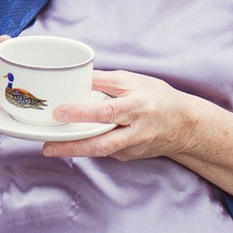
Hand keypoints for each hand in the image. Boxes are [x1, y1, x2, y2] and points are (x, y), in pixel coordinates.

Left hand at [41, 69, 205, 161]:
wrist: (185, 125)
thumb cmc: (157, 97)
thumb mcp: (133, 81)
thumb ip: (104, 80)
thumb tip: (75, 76)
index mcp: (137, 106)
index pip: (107, 111)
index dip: (82, 113)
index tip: (59, 112)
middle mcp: (136, 130)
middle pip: (102, 143)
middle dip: (73, 146)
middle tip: (47, 146)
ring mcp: (133, 147)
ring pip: (102, 152)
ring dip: (75, 151)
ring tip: (50, 148)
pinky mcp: (129, 156)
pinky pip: (106, 151)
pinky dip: (89, 147)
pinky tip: (72, 143)